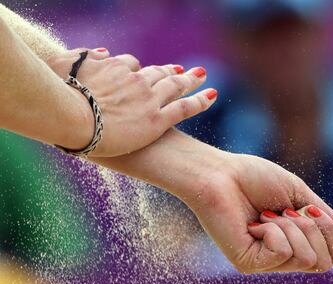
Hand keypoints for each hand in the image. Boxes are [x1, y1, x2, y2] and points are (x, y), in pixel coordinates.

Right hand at [47, 48, 216, 156]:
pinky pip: (184, 107)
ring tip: (201, 74)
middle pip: (158, 73)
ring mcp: (148, 100)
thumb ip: (82, 56)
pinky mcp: (157, 120)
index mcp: (114, 68)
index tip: (140, 74)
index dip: (137, 70)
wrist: (71, 117)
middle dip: (170, 71)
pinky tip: (212, 94)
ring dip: (189, 79)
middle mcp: (135, 80)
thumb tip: (103, 52)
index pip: (130, 65)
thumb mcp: (62, 65)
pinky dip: (200, 100)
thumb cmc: (59, 92)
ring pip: (175, 86)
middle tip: (182, 70)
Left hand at [179, 153, 332, 273]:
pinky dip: (273, 230)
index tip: (308, 208)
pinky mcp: (248, 263)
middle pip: (325, 262)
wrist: (219, 172)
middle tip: (285, 210)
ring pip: (307, 257)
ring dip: (291, 226)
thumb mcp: (298, 194)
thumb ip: (325, 217)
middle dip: (313, 228)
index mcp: (295, 240)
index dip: (331, 231)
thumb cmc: (254, 178)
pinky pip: (282, 252)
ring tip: (265, 214)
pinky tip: (254, 222)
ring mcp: (265, 261)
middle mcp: (282, 255)